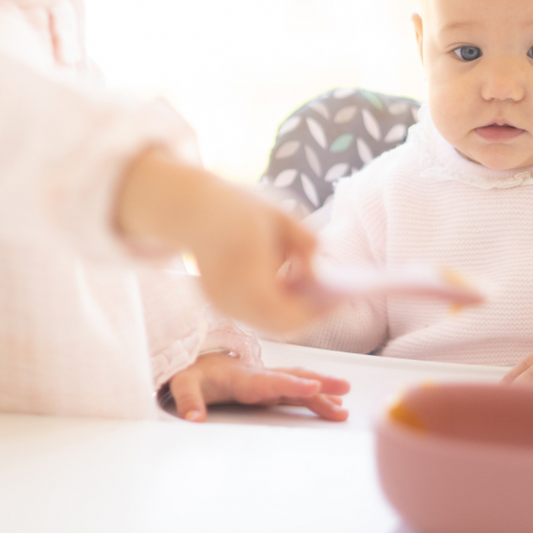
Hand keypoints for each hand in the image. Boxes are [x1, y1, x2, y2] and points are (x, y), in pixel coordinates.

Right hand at [115, 150, 320, 332]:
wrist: (192, 208)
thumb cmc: (239, 207)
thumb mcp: (280, 216)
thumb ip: (306, 243)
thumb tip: (319, 274)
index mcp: (248, 273)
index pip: (288, 313)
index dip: (318, 311)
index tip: (340, 300)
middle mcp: (231, 296)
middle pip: (279, 325)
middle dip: (307, 314)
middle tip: (330, 301)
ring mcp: (221, 303)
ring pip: (266, 324)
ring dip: (291, 313)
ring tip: (313, 294)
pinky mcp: (216, 303)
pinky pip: (253, 315)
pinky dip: (273, 308)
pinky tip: (286, 288)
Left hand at [166, 352, 349, 422]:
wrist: (192, 360)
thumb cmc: (189, 372)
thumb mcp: (180, 383)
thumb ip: (187, 399)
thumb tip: (193, 418)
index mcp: (241, 377)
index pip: (270, 381)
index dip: (292, 383)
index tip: (314, 386)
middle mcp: (258, 376)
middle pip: (292, 378)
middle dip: (318, 383)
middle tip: (344, 389)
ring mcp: (265, 380)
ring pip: (298, 383)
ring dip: (322, 391)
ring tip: (345, 406)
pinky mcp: (267, 386)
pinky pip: (295, 389)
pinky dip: (315, 394)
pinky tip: (331, 404)